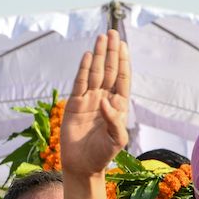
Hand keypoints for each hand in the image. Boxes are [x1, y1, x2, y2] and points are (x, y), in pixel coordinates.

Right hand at [61, 30, 129, 177]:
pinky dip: (83, 69)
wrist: (82, 165)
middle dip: (111, 53)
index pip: (122, 80)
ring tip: (101, 38)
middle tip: (112, 33)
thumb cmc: (102, 155)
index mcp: (118, 107)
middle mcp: (104, 100)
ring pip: (94, 73)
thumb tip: (105, 100)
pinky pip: (80, 83)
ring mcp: (89, 100)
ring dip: (98, 56)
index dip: (123, 63)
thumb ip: (114, 121)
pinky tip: (87, 56)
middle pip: (108, 71)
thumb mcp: (115, 140)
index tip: (124, 46)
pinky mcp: (75, 104)